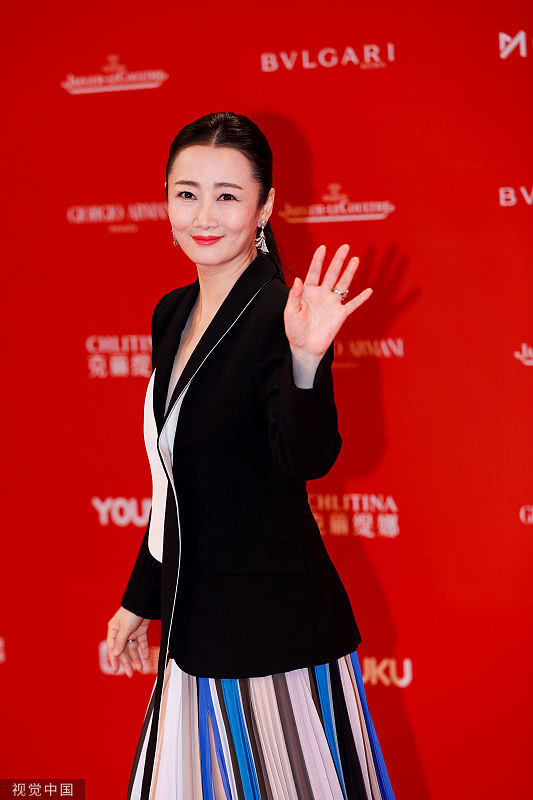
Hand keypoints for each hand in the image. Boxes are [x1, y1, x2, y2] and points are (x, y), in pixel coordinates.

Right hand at [107, 607, 150, 676]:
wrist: (144, 602)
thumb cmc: (131, 612)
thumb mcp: (125, 628)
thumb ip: (120, 641)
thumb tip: (115, 654)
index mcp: (114, 630)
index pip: (113, 648)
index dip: (114, 659)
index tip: (116, 670)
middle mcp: (121, 632)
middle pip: (124, 650)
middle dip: (127, 662)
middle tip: (130, 674)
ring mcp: (131, 631)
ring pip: (133, 648)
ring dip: (136, 658)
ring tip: (140, 668)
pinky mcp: (140, 630)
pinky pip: (141, 642)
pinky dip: (143, 650)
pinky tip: (145, 658)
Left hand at [284, 243, 372, 359]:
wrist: (305, 347)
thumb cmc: (295, 330)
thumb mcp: (290, 312)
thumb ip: (295, 296)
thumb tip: (298, 280)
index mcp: (308, 292)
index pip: (314, 272)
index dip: (318, 260)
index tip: (323, 248)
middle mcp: (322, 295)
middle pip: (331, 274)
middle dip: (338, 260)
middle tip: (345, 247)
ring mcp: (332, 303)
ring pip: (343, 284)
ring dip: (349, 273)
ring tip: (355, 259)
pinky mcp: (340, 315)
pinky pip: (352, 305)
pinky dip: (361, 298)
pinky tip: (368, 291)